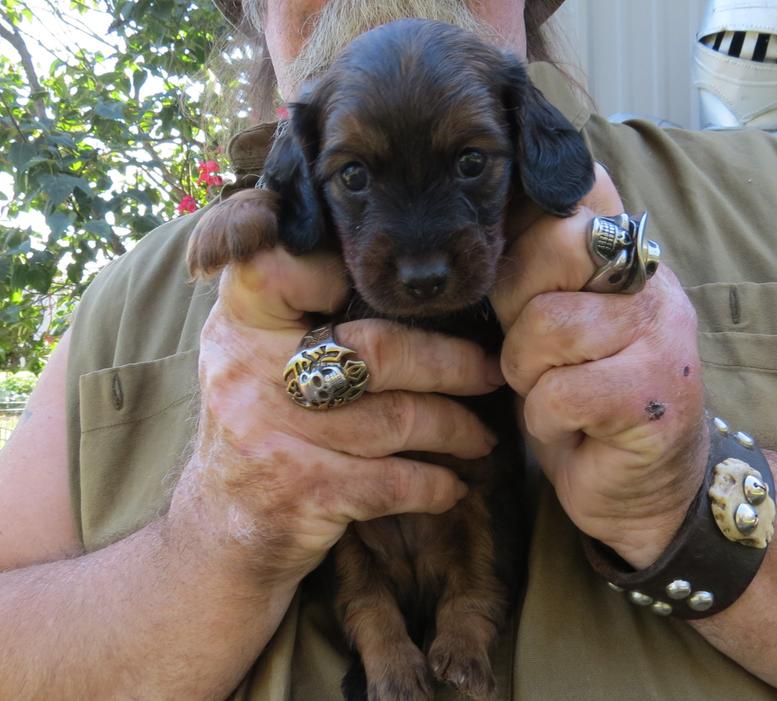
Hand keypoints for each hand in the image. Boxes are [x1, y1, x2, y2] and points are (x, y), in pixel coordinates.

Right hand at [170, 246, 502, 581]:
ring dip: (454, 428)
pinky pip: (393, 482)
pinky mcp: (299, 491)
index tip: (408, 293)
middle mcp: (247, 369)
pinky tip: (452, 487)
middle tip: (489, 372)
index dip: (345, 269)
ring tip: (481, 436)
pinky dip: (434, 485)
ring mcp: (271, 432)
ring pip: (395, 418)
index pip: (287, 266)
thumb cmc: (258, 429)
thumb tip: (402, 285)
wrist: (220, 533)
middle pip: (375, 348)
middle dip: (449, 363)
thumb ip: (296, 313)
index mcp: (239, 323)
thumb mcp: (253, 360)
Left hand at [491, 165, 707, 567]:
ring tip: (556, 393)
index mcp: (628, 260)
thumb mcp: (556, 327)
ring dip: (529, 373)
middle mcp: (652, 286)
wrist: (644, 491)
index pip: (586, 188)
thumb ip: (536, 274)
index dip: (534, 212)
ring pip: (545, 325)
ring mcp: (660, 338)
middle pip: (554, 243)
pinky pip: (558, 392)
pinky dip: (547, 420)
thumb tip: (482, 218)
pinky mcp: (651, 397)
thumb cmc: (586, 403)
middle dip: (517, 304)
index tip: (520, 259)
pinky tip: (573, 428)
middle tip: (535, 348)